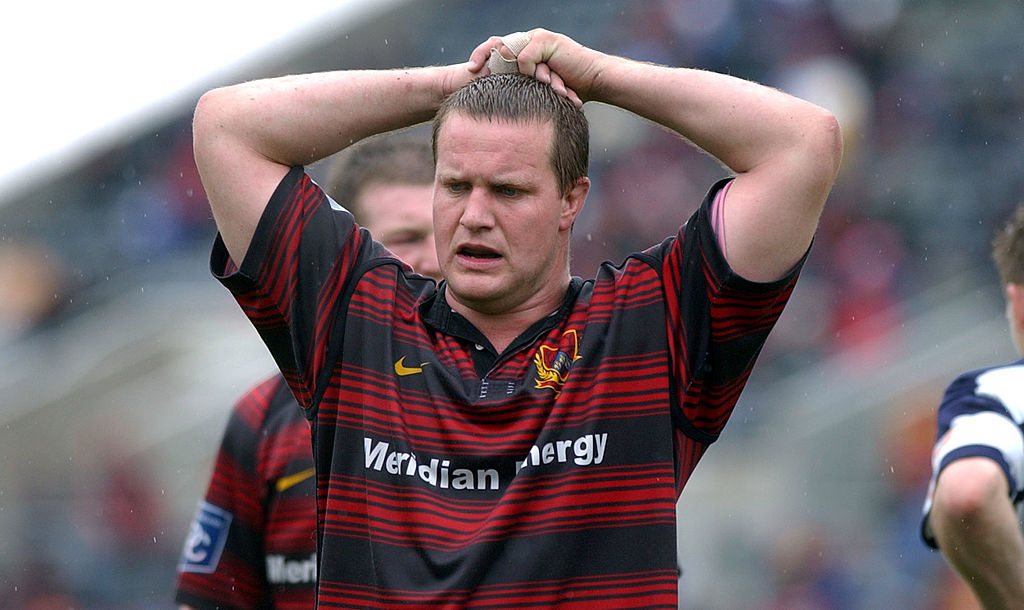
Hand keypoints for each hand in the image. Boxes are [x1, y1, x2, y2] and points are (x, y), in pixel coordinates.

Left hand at [467, 29, 599, 107]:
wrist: (594, 79)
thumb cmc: (569, 88)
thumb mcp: (538, 88)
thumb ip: (521, 86)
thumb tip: (495, 102)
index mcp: (524, 48)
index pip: (496, 46)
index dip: (481, 55)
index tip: (470, 70)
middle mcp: (528, 39)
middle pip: (497, 42)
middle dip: (484, 56)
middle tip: (473, 70)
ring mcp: (537, 38)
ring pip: (509, 47)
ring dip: (507, 67)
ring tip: (501, 77)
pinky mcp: (546, 42)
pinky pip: (525, 55)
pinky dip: (527, 70)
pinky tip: (538, 81)